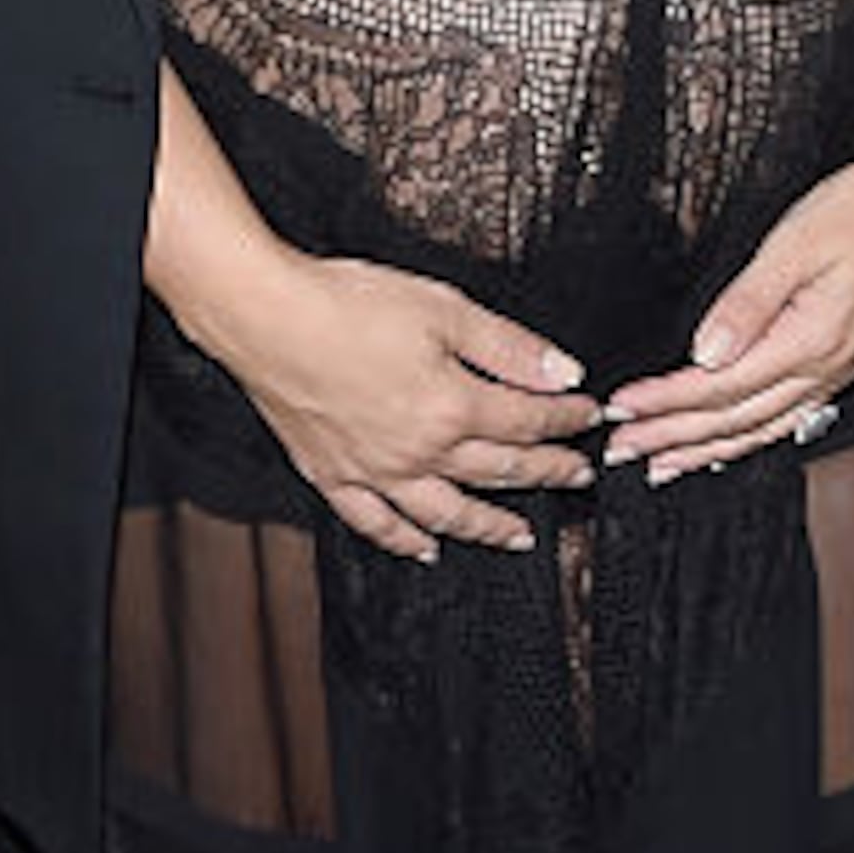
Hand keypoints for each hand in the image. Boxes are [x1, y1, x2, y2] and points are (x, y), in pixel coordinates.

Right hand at [209, 245, 602, 560]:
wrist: (263, 316)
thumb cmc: (344, 303)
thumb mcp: (442, 308)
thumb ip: (506, 346)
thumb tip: (562, 372)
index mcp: (452, 405)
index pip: (528, 419)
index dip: (566, 417)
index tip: (589, 414)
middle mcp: (419, 450)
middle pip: (499, 469)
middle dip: (547, 472)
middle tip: (577, 475)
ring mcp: (375, 470)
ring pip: (446, 512)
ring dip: (489, 527)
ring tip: (520, 537)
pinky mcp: (332, 474)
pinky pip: (376, 523)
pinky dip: (405, 541)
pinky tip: (426, 549)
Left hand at [601, 155, 853, 483]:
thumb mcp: (796, 244)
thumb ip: (747, 302)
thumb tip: (704, 352)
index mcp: (809, 340)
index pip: (718, 387)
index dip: (664, 402)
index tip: (622, 408)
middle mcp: (825, 368)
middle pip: (733, 418)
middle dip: (672, 437)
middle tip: (620, 449)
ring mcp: (836, 371)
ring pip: (759, 428)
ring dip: (705, 449)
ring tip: (661, 465)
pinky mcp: (841, 363)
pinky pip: (785, 418)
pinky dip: (747, 439)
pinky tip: (726, 446)